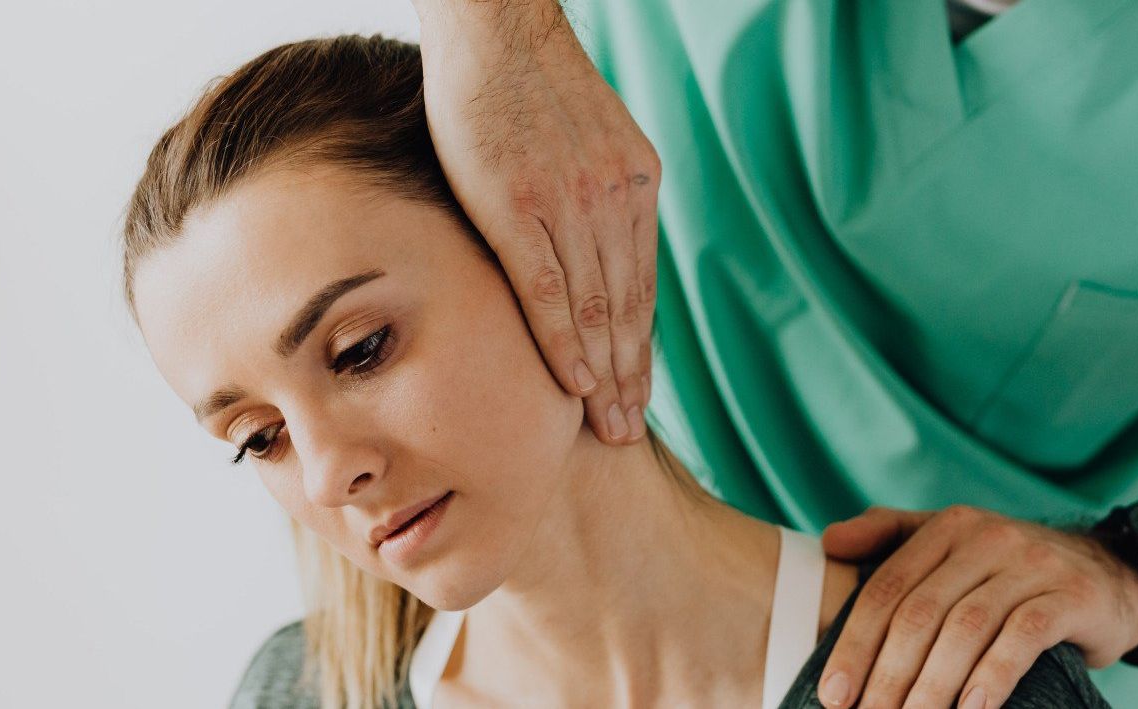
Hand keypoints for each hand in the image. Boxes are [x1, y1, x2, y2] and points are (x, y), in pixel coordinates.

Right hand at [414, 0, 660, 443]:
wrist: (494, 29)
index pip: (642, 285)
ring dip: (605, 375)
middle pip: (628, 308)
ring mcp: (570, 204)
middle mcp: (613, 198)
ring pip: (596, 309)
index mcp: (635, 183)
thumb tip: (594, 246)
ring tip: (609, 425)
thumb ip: (599, 192)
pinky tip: (574, 383)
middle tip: (631, 431)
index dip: (643, 345)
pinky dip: (565, 343)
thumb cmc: (529, 84)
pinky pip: (548, 291)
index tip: (641, 391)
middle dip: (632, 376)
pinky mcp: (518, 206)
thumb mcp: (592, 137)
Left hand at [817, 506, 1137, 708]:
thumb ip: (893, 537)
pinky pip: (1022, 636)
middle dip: (887, 675)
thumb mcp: (957, 545)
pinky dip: (993, 675)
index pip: (888, 587)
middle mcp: (987, 537)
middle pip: (921, 612)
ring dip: (932, 685)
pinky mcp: (1071, 595)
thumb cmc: (1016, 573)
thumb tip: (829, 542)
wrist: (1115, 575)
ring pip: (965, 628)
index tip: (833, 695)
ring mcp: (1032, 564)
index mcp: (949, 526)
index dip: (854, 644)